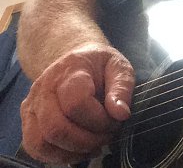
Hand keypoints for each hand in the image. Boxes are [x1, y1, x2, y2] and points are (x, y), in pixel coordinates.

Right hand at [20, 44, 134, 164]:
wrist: (75, 58)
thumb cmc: (98, 64)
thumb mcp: (118, 67)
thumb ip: (122, 88)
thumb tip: (120, 113)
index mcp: (70, 72)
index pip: (76, 103)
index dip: (98, 120)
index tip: (115, 121)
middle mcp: (44, 88)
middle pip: (55, 128)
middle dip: (85, 141)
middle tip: (105, 137)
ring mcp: (32, 105)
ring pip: (41, 142)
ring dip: (71, 152)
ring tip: (93, 146)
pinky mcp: (28, 119)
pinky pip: (34, 147)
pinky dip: (57, 156)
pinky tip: (78, 150)